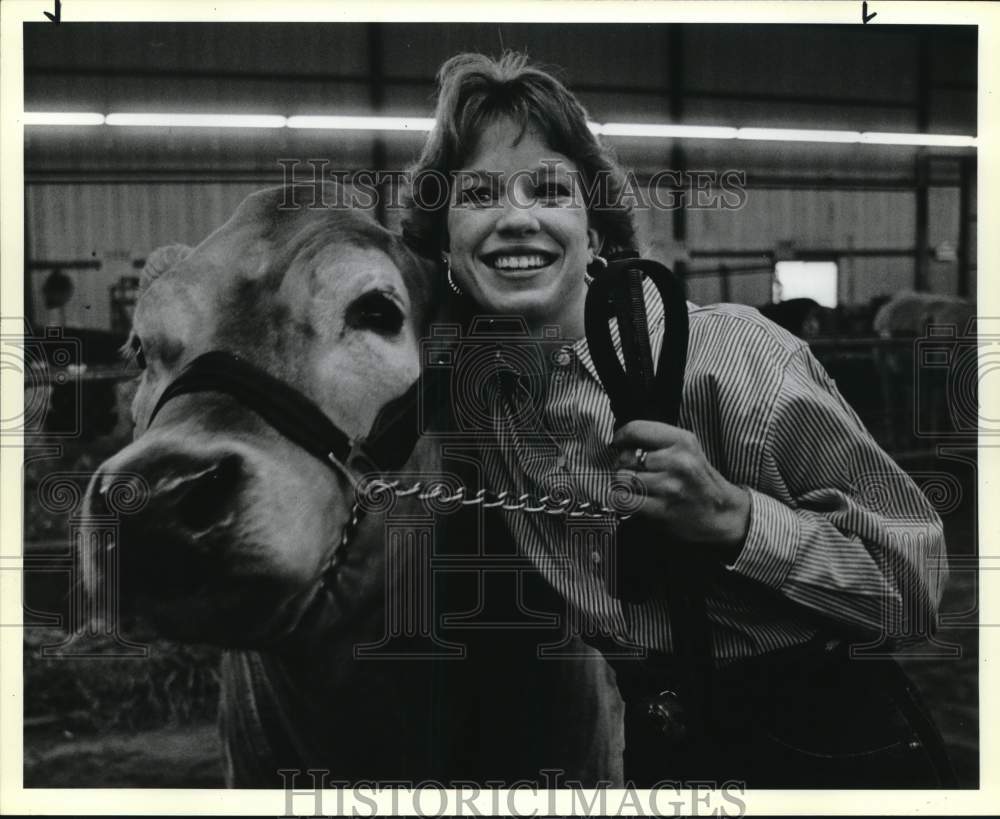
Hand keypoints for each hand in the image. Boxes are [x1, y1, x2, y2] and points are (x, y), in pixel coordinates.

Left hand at [612, 420, 750, 561]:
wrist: (723, 515)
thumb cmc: (700, 481)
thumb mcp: (688, 450)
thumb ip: (659, 442)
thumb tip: (621, 441)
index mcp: (683, 441)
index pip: (636, 429)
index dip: (621, 437)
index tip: (618, 444)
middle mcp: (677, 461)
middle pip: (626, 457)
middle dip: (623, 465)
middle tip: (632, 471)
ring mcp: (670, 486)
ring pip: (623, 478)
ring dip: (623, 485)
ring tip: (635, 487)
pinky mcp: (662, 510)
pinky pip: (624, 500)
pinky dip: (621, 501)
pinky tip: (630, 500)